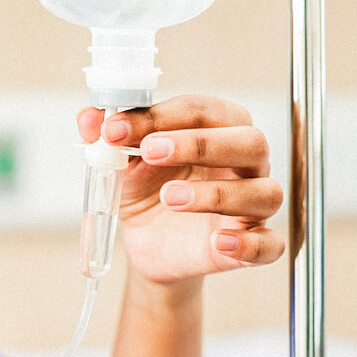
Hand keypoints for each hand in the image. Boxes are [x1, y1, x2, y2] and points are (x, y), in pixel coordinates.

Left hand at [78, 95, 284, 282]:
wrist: (148, 244)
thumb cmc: (147, 191)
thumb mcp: (122, 164)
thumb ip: (107, 137)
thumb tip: (87, 118)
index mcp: (218, 130)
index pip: (204, 110)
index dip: (160, 116)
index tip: (116, 129)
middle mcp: (245, 164)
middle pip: (250, 142)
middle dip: (200, 144)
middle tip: (150, 152)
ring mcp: (252, 205)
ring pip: (263, 193)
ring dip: (216, 193)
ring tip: (169, 198)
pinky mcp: (252, 245)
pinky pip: (270, 245)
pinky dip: (249, 244)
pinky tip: (218, 242)